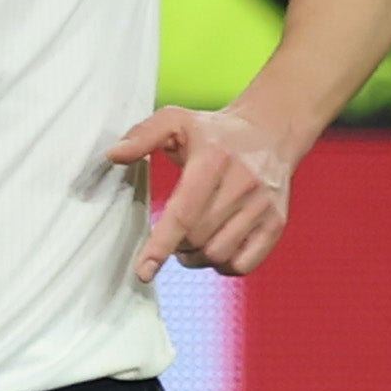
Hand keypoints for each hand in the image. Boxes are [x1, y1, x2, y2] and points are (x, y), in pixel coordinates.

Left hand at [101, 102, 297, 284]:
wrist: (271, 130)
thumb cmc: (216, 132)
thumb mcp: (177, 121)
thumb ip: (143, 134)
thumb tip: (114, 154)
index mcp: (214, 159)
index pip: (184, 213)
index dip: (161, 245)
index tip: (143, 270)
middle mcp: (243, 183)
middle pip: (198, 239)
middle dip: (177, 246)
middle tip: (174, 235)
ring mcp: (263, 205)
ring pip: (219, 255)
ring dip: (197, 257)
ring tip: (192, 240)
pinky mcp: (276, 222)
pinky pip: (243, 264)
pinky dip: (224, 264)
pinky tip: (217, 245)